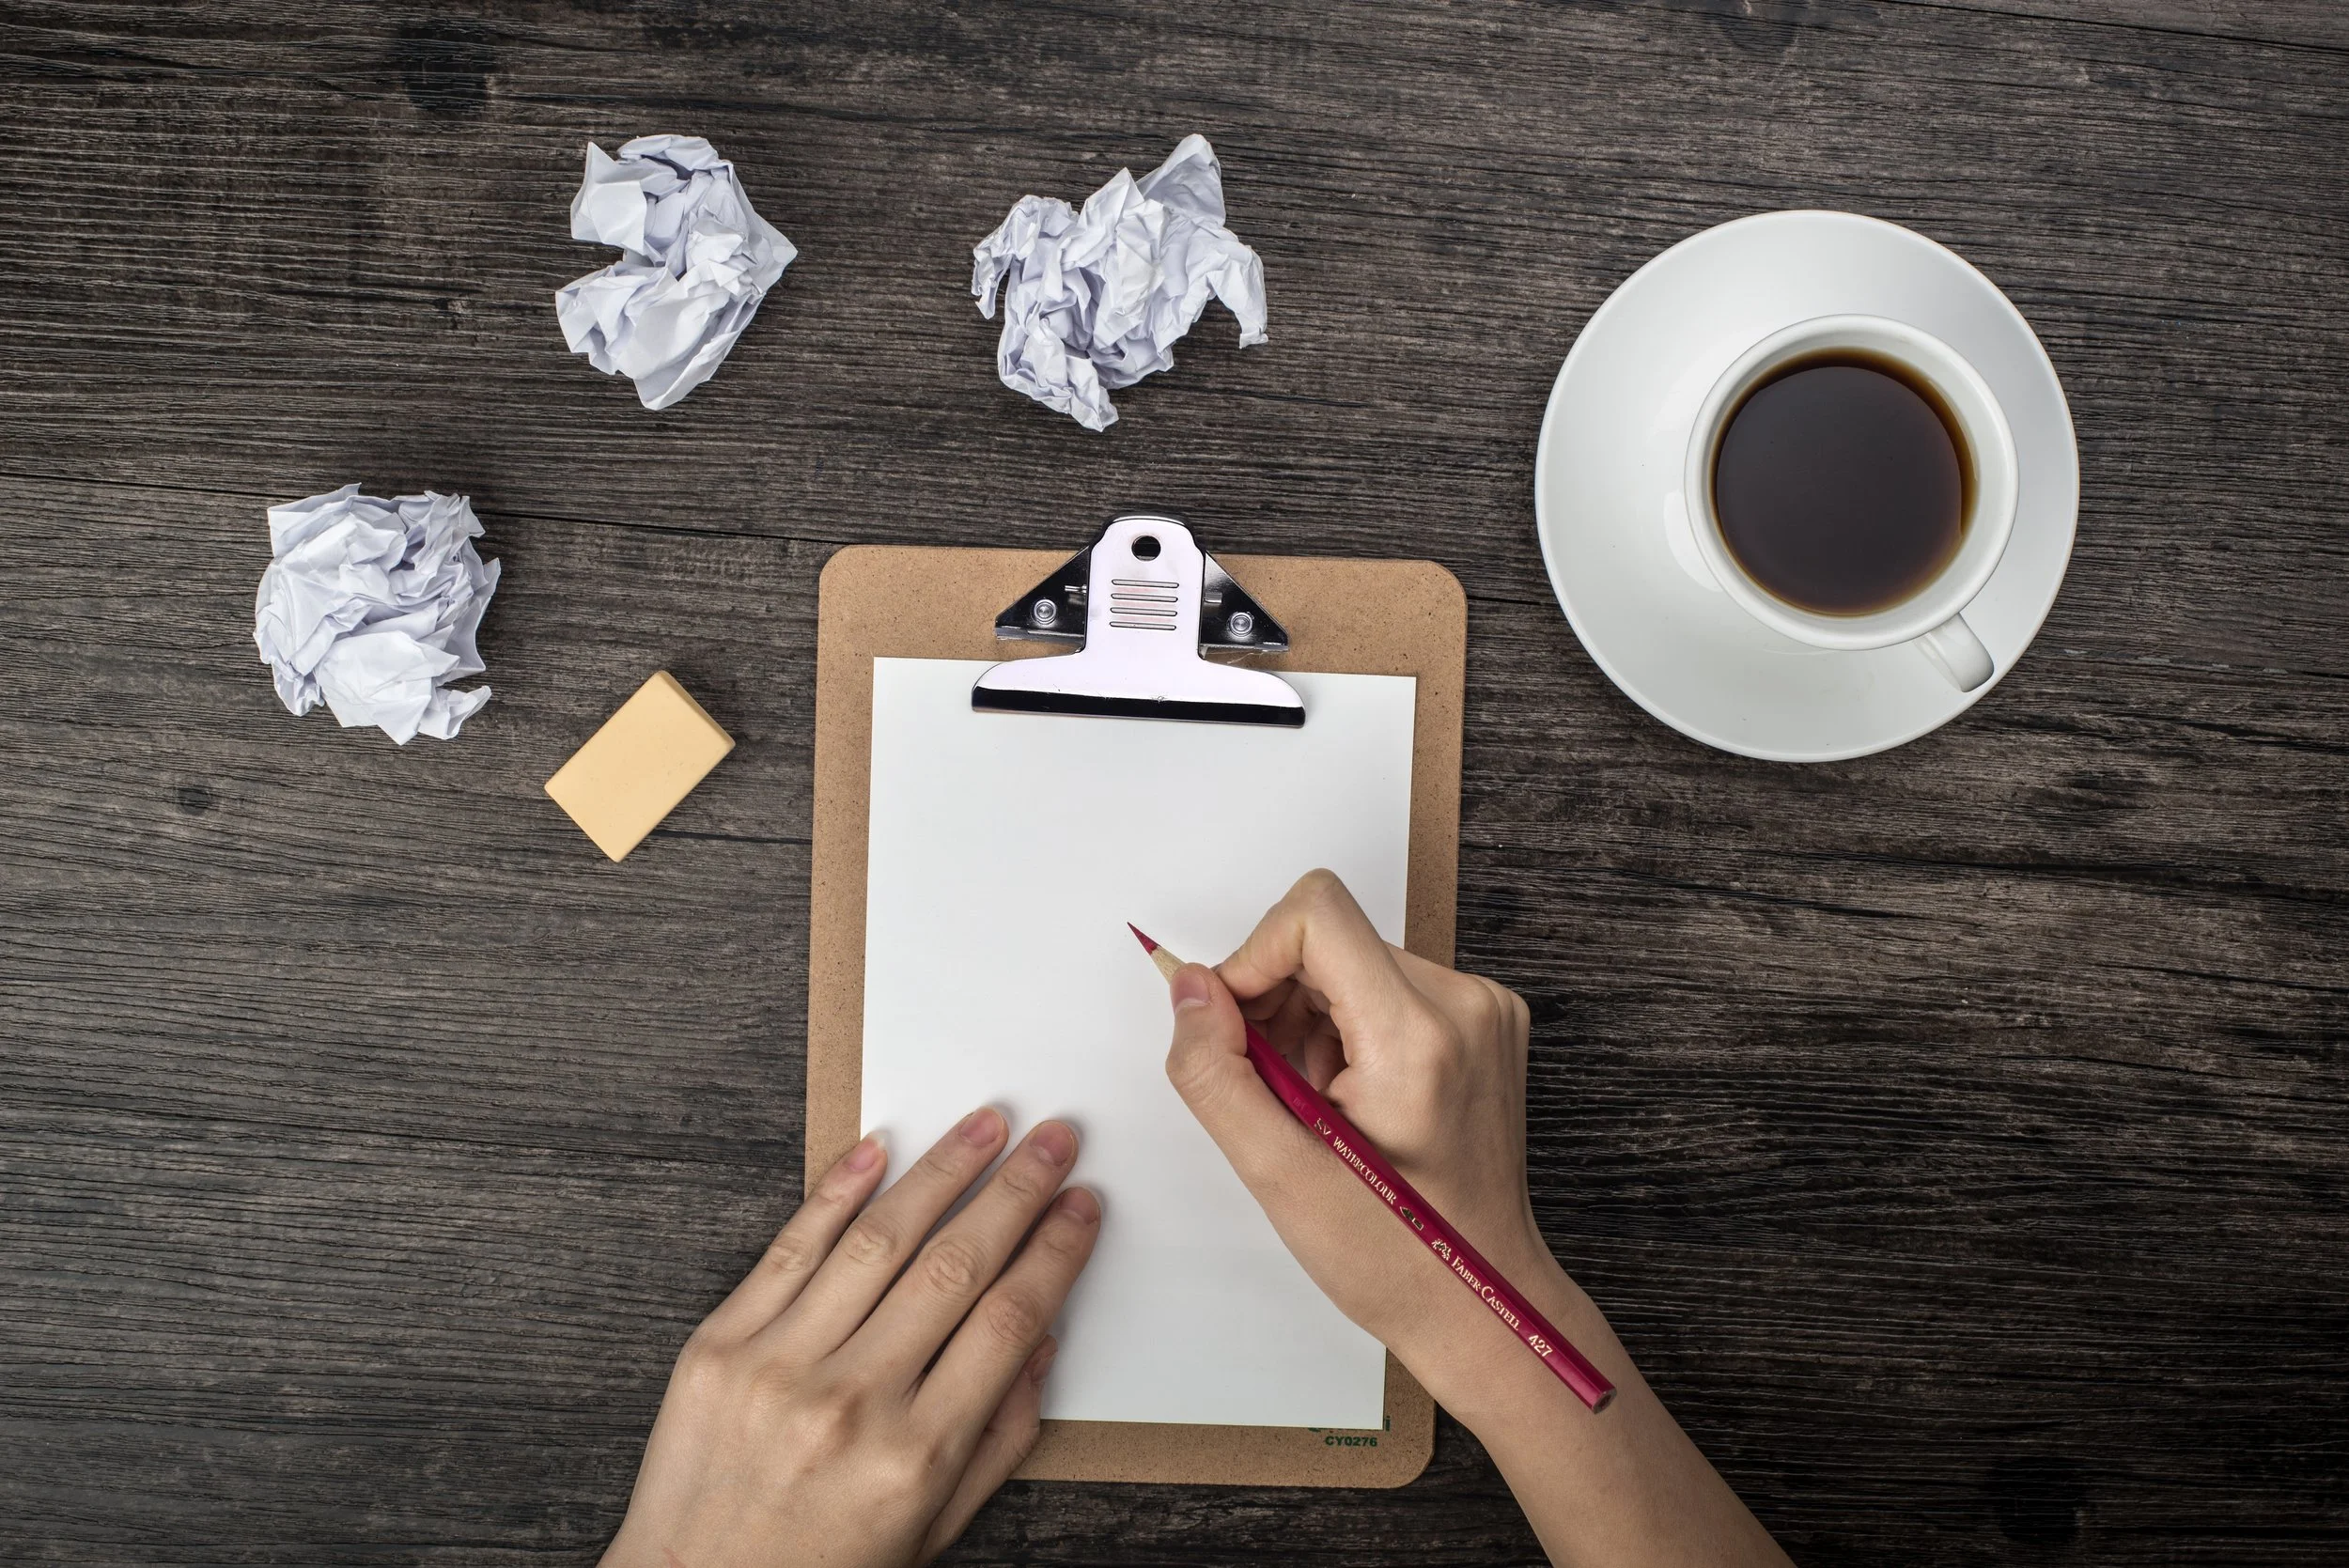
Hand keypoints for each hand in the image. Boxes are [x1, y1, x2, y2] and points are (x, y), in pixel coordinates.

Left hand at [601, 1110, 1099, 1567]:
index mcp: (915, 1456)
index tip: (1081, 1208)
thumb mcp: (934, 1529)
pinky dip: (836, 1192)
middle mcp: (851, 1402)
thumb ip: (998, 1437)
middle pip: (957, 1265)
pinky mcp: (719, 1347)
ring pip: (879, 1241)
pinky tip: (878, 1149)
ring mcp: (778, 1368)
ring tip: (985, 1125)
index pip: (1009, 1321)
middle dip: (1017, 1191)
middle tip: (1053, 1140)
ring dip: (942, 1170)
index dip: (1056, 1252)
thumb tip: (1042, 1340)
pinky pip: (789, 1250)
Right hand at [1165, 871, 1789, 1567]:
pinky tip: (1347, 1099)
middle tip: (1275, 1089)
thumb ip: (1216, 1072)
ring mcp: (1482, 1010)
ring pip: (1351, 961)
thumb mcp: (1279, 1174)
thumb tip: (1190, 988)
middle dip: (1277, 1001)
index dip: (1252, 958)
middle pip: (1330, 937)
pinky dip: (1346, 1030)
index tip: (1234, 1028)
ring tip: (1316, 1105)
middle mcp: (1464, 1004)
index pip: (1316, 913)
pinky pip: (1384, 987)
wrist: (1484, 1304)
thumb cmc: (1396, 1257)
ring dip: (1308, 1020)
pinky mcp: (1482, 1022)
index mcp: (1419, 1036)